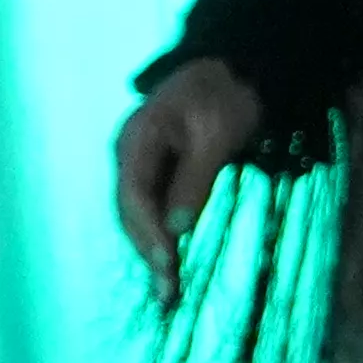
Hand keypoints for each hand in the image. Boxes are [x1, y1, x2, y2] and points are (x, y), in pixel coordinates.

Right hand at [115, 59, 269, 283]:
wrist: (233, 69)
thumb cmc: (228, 97)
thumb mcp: (218, 136)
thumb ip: (196, 179)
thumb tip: (178, 227)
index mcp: (137, 138)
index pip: (133, 195)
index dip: (148, 232)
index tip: (169, 263)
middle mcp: (128, 153)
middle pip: (129, 210)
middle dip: (147, 251)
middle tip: (168, 293)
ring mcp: (138, 161)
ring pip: (136, 213)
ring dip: (150, 249)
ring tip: (167, 288)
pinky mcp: (154, 170)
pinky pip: (149, 207)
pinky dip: (158, 234)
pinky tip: (168, 259)